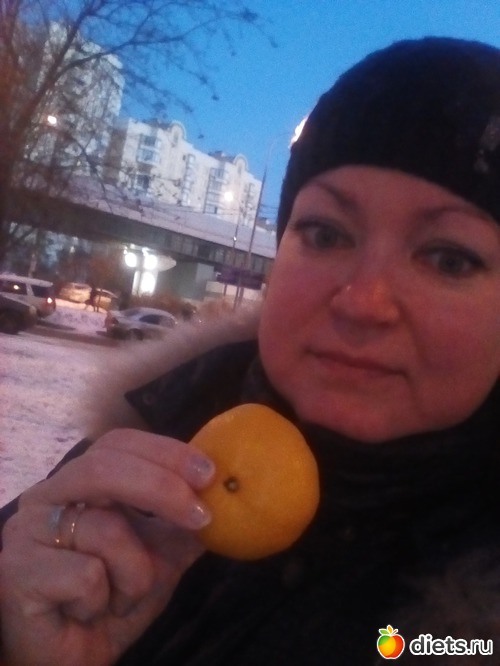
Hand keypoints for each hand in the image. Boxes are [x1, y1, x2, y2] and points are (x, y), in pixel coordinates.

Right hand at [0, 428, 215, 665]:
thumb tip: (226, 492)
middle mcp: (45, 497)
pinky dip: (103, 601)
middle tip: (201, 516)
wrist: (71, 661)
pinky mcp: (16, 572)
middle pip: (104, 467)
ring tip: (120, 599)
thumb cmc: (111, 601)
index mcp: (76, 483)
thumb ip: (183, 523)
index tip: (208, 472)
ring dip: (134, 573)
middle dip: (162, 488)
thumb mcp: (159, 556)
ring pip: (104, 528)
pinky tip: (87, 614)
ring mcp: (26, 532)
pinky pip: (85, 575)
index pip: (117, 444)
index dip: (164, 451)